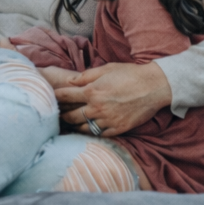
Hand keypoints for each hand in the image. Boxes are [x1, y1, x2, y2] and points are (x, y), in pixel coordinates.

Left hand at [53, 60, 170, 137]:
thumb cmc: (129, 74)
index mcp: (92, 91)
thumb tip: (70, 81)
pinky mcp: (120, 128)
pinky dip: (92, 132)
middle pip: (71, 116)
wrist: (154, 86)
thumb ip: (85, 76)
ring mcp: (109, 120)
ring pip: (84, 128)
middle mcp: (98, 108)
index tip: (49, 98)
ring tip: (69, 124)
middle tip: (56, 115)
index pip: (65, 96)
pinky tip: (87, 130)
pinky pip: (101, 134)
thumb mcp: (105, 69)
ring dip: (75, 126)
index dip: (55, 97)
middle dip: (62, 115)